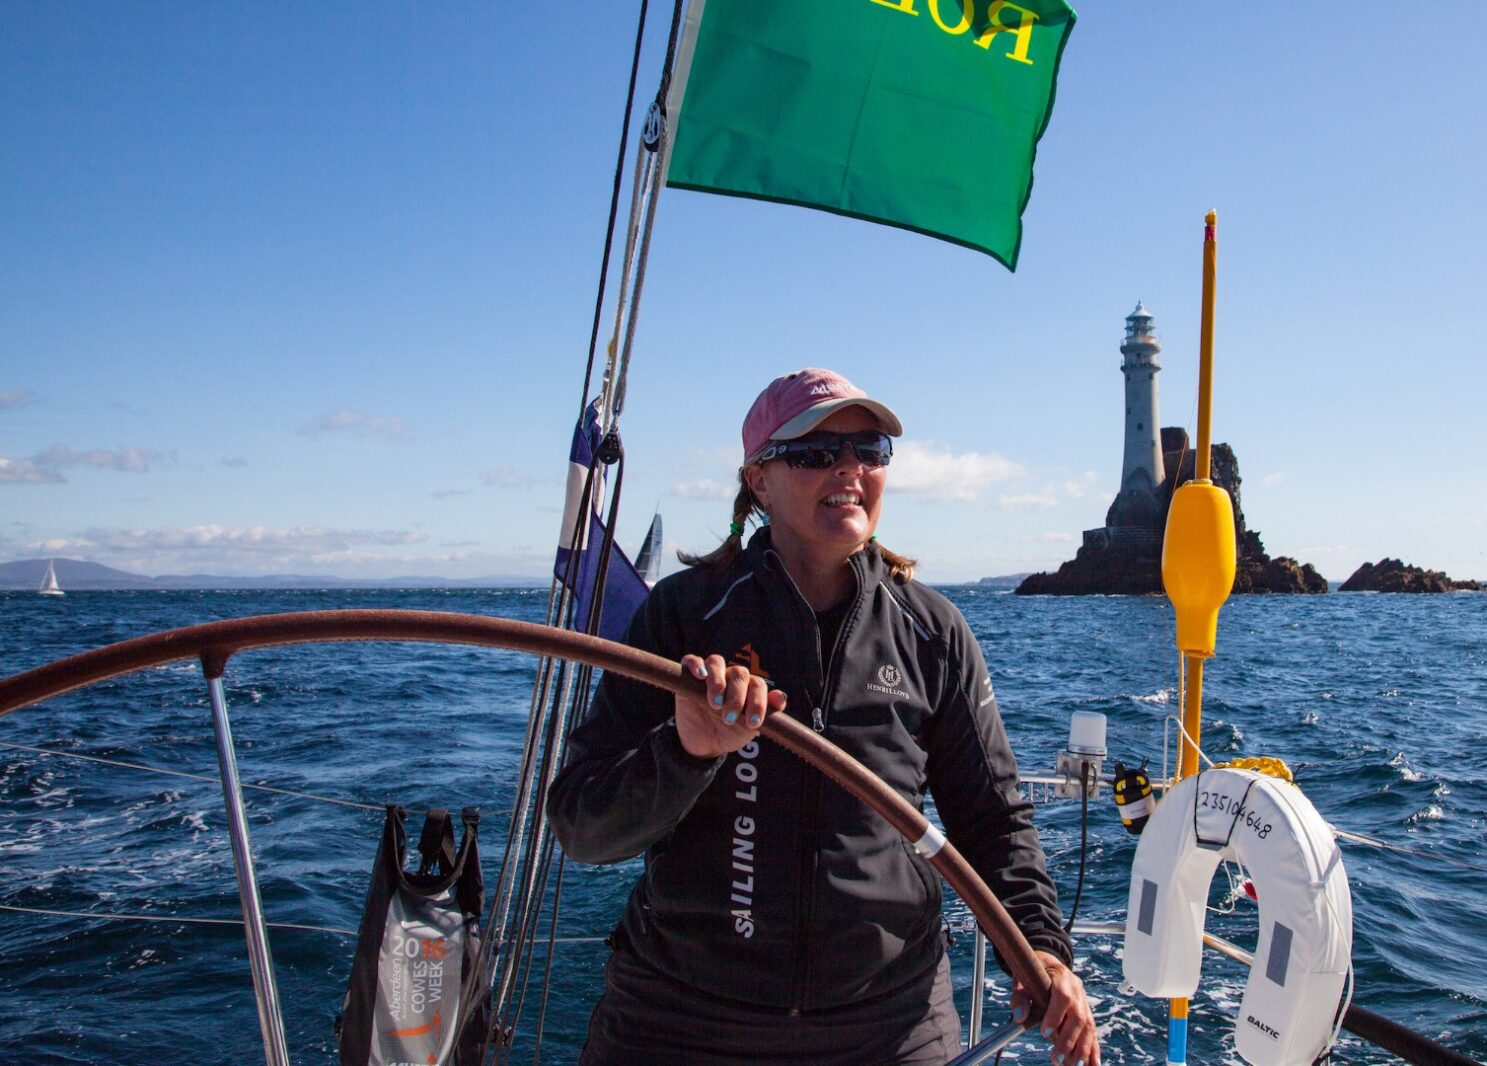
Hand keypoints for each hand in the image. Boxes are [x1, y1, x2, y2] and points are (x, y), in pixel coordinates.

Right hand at [674, 654, 785, 758]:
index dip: (757, 702)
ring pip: (716, 662)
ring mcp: (710, 675)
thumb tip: (781, 697)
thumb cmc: (730, 733)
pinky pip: (692, 660)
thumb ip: (767, 712)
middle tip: (729, 718)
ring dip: (718, 682)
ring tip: (715, 703)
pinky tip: (700, 675)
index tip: (752, 723)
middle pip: (739, 673)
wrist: (704, 745)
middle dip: (737, 697)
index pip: (757, 685)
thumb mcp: (748, 728)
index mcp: (748, 687)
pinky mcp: (688, 677)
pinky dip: (696, 664)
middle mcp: (731, 677)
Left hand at [1011, 951, 1098, 1065]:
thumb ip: (1019, 996)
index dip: (1055, 1015)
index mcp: (1061, 976)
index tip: (1044, 1032)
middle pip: (1078, 1016)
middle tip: (1056, 1058)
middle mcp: (1077, 988)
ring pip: (1088, 1026)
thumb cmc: (1034, 970)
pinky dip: (1093, 1048)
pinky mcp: (1087, 1011)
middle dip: (1068, 1040)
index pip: (1063, 996)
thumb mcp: (1022, 977)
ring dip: (1082, 1049)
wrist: (1049, 962)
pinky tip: (1092, 1064)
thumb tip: (1019, 1018)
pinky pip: (1092, 1031)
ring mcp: (1084, 1000)